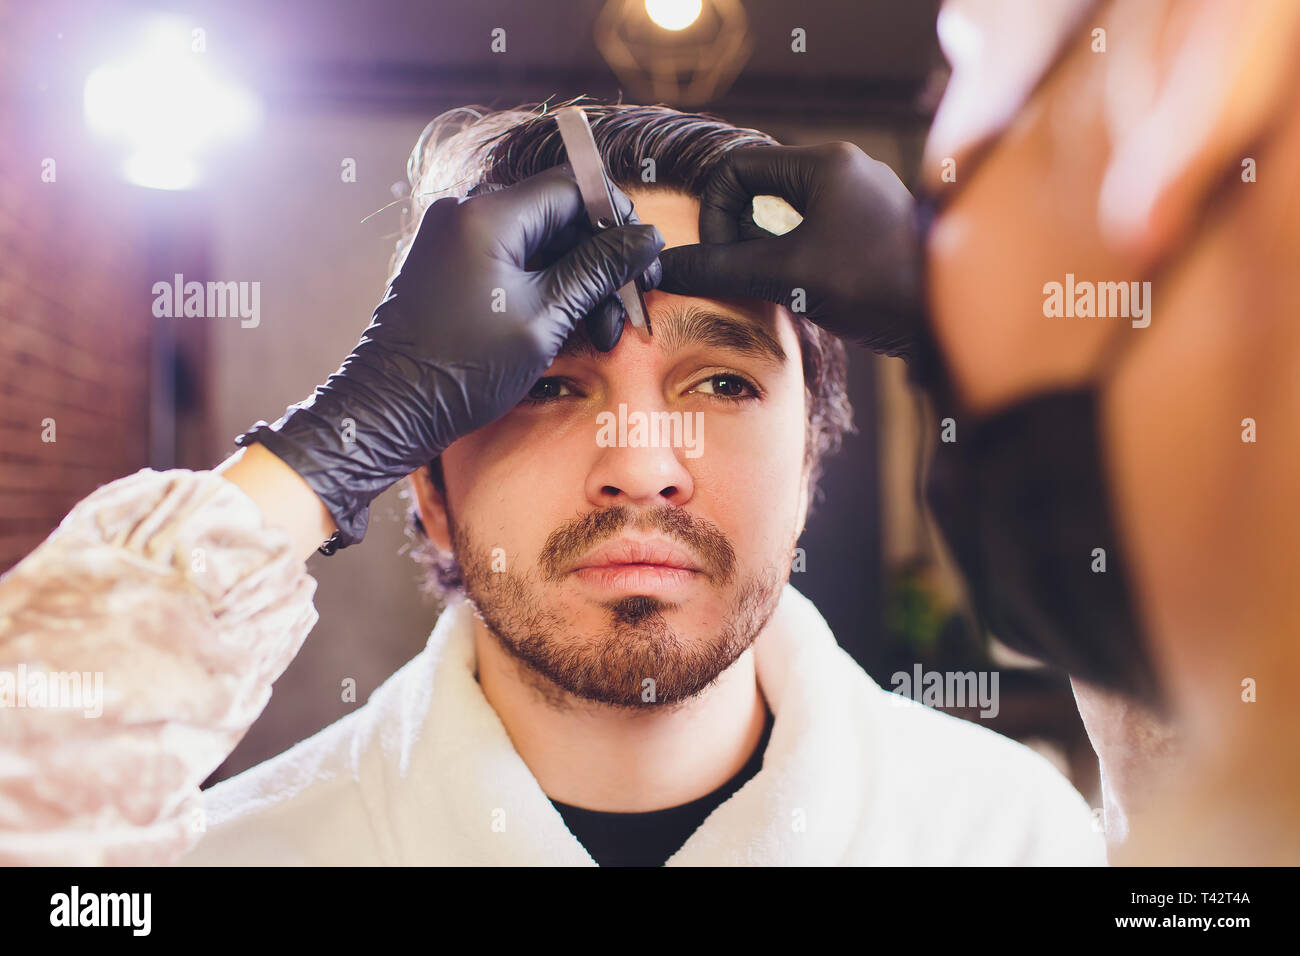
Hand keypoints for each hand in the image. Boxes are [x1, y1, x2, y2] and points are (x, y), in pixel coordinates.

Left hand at [234, 166, 664, 547]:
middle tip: (627, 309)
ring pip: (538, 241)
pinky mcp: (450, 262)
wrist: (391, 408)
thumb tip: (646, 236)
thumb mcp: (547, 317)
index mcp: (488, 214)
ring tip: (600, 333)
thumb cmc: (464, 368)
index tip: (642, 263)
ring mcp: (454, 236)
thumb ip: (599, 269)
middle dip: (599, 262)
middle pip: (558, 215)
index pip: (574, 187)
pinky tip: (565, 326)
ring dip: (576, 281)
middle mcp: (466, 211)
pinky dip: (543, 286)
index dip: (617, 221)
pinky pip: (510, 258)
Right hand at [657, 142, 922, 357]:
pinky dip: (793, 262)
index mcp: (824, 163)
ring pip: (783, 215)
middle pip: (757, 189)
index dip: (713, 214)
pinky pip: (810, 235)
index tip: (723, 258)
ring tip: (776, 289)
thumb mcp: (790, 276)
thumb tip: (665, 268)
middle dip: (738, 235)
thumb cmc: (879, 286)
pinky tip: (805, 295)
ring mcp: (859, 201)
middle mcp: (843, 170)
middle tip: (744, 277)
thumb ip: (724, 269)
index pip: (735, 169)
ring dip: (765, 252)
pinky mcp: (869, 232)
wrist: (953, 322)